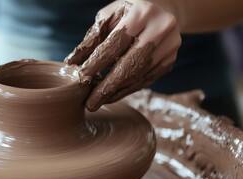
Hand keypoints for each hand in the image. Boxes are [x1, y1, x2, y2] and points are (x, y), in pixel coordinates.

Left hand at [65, 0, 180, 110]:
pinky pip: (147, 80)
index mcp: (142, 12)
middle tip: (90, 104)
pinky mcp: (171, 60)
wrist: (164, 8)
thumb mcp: (109, 17)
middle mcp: (161, 28)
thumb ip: (92, 39)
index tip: (81, 79)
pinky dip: (128, 90)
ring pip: (139, 76)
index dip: (97, 63)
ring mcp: (170, 45)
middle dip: (107, 87)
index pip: (115, 44)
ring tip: (99, 101)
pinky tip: (113, 95)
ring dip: (117, 92)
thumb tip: (71, 63)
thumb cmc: (127, 12)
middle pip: (130, 64)